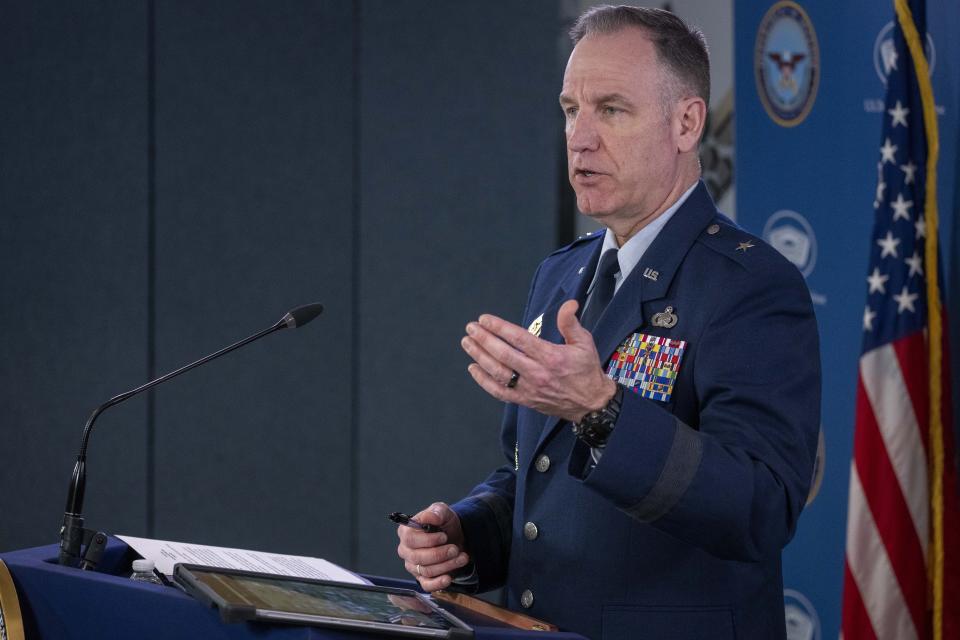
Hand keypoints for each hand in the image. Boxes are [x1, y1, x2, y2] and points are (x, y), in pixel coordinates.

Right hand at [396, 502, 469, 591]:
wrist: (454, 537)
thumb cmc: (443, 524)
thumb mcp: (442, 512)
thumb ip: (436, 512)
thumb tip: (430, 517)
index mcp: (406, 532)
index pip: (410, 539)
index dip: (428, 540)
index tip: (444, 536)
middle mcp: (406, 550)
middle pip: (418, 557)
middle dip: (440, 554)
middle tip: (455, 549)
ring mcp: (413, 566)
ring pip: (426, 570)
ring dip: (447, 565)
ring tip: (462, 557)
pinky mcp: (422, 578)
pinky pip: (427, 585)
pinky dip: (438, 583)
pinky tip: (448, 578)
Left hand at [461, 299, 616, 422]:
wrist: (591, 404)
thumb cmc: (586, 370)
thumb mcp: (584, 342)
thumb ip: (571, 323)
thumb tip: (569, 303)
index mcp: (551, 356)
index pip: (519, 339)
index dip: (499, 328)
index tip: (485, 319)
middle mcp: (537, 373)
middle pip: (504, 354)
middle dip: (484, 339)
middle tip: (471, 328)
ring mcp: (529, 388)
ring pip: (498, 372)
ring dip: (480, 357)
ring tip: (467, 343)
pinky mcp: (525, 400)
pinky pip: (500, 392)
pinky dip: (484, 381)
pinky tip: (473, 368)